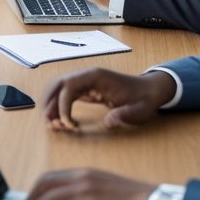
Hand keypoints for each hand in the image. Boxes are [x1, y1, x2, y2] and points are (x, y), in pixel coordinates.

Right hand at [42, 67, 175, 131]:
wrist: (150, 90)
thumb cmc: (143, 98)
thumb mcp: (138, 109)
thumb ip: (124, 115)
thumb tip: (109, 122)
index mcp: (97, 76)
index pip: (69, 86)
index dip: (63, 105)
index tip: (67, 124)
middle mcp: (87, 76)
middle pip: (58, 84)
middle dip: (50, 102)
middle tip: (49, 122)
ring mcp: (86, 82)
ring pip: (59, 89)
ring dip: (52, 105)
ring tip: (52, 124)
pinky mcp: (86, 89)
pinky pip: (67, 95)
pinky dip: (60, 106)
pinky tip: (61, 120)